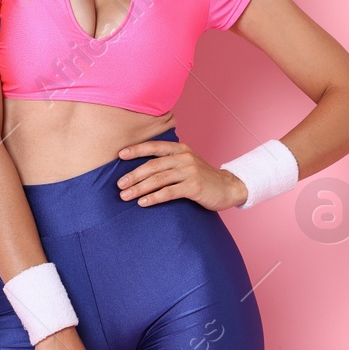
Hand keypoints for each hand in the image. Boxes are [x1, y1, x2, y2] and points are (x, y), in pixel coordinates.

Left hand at [115, 138, 248, 210]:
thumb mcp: (187, 162)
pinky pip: (169, 192)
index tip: (120, 155)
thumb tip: (142, 168)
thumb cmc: (203, 177)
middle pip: (153, 165)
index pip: (154, 147)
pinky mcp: (194, 186)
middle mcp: (184, 157)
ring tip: (126, 196)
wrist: (229, 187)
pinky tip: (143, 203)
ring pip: (158, 179)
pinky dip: (154, 198)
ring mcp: (190, 171)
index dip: (136, 150)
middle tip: (119, 185)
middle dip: (133, 175)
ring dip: (139, 188)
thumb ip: (170, 161)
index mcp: (181, 148)